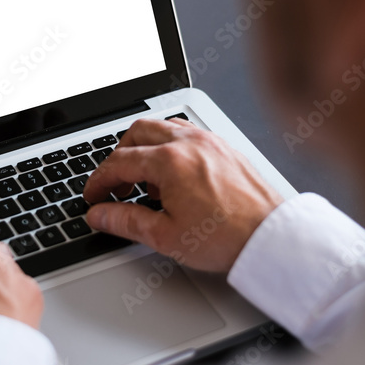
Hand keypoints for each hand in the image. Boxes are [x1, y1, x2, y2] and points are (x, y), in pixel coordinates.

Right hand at [83, 118, 285, 271]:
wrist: (270, 238)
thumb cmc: (227, 237)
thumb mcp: (166, 236)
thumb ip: (125, 221)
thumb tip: (99, 214)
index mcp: (169, 162)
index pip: (119, 162)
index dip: (99, 181)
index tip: (93, 196)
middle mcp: (188, 143)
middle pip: (136, 133)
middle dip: (118, 157)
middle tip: (115, 186)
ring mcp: (208, 141)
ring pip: (162, 127)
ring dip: (144, 146)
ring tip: (144, 179)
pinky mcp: (223, 146)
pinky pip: (186, 131)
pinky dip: (169, 144)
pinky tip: (173, 172)